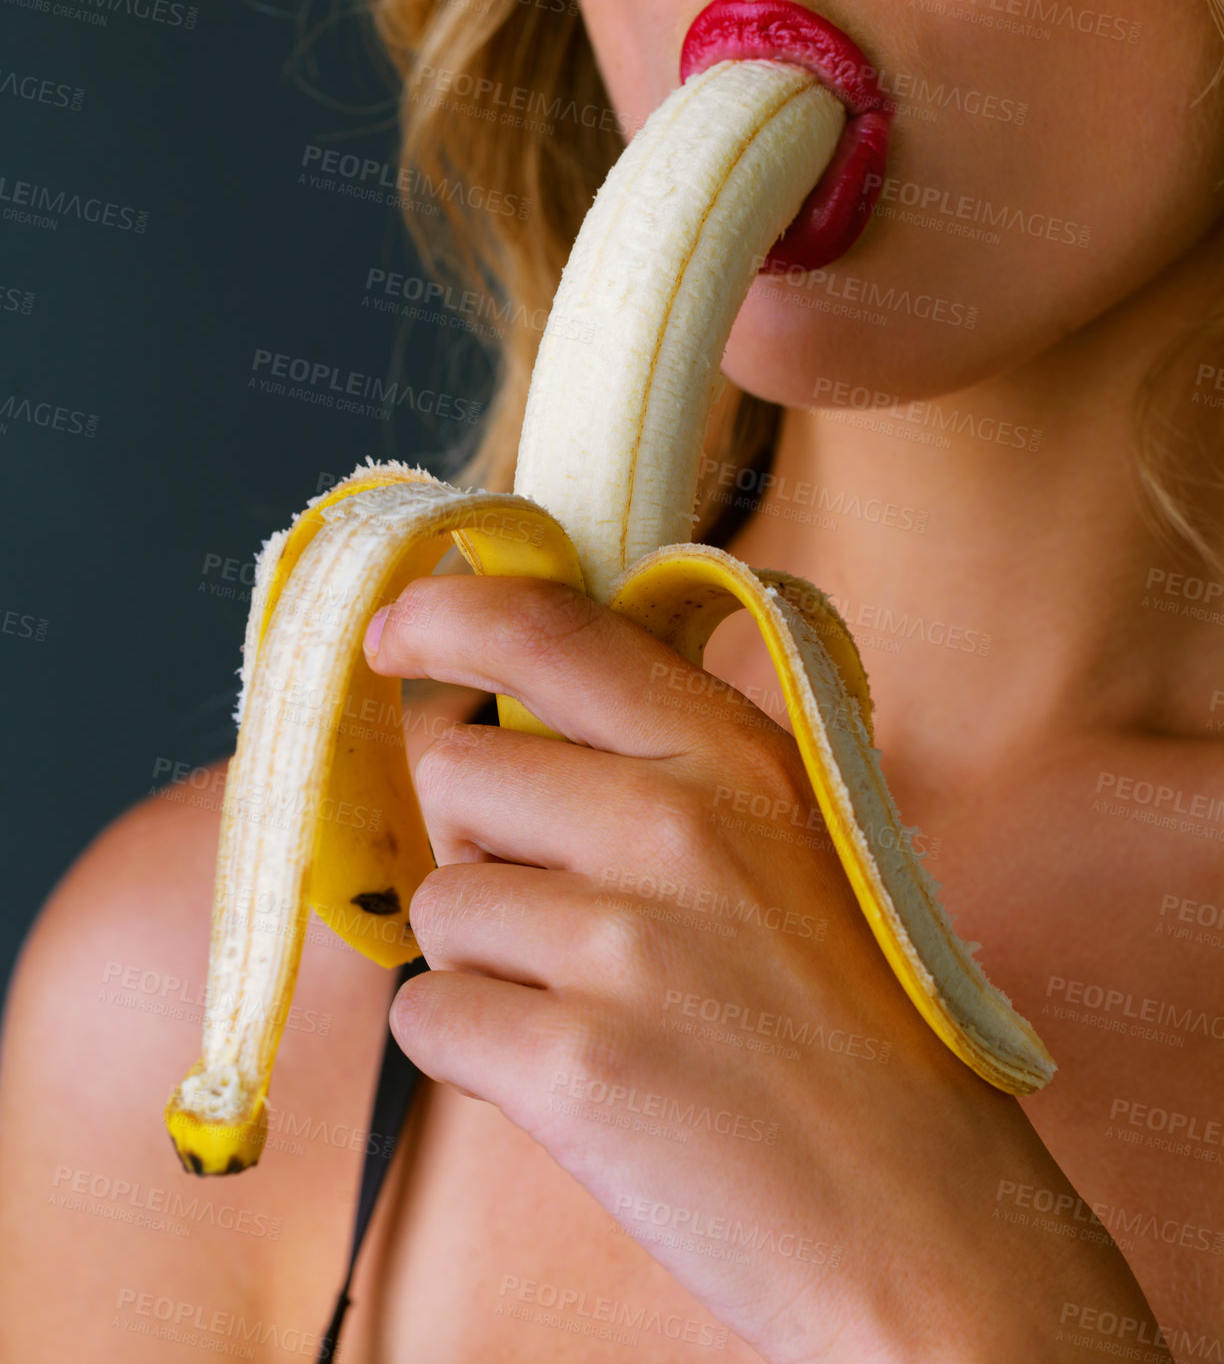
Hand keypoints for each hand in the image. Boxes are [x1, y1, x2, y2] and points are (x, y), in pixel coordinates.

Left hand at [363, 575, 1164, 1363]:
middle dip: (478, 839)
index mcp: (735, 757)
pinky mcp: (573, 1068)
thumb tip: (510, 724)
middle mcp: (676, 827)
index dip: (447, 614)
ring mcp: (624, 947)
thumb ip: (672, 766)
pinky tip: (570, 1076)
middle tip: (560, 909)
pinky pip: (426, 1017)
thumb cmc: (857, 1031)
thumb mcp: (797, 841)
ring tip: (589, 1007)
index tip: (397, 632)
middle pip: (458, 770)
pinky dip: (472, 1050)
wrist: (924, 1222)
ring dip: (482, 958)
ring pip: (436, 903)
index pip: (549, 632)